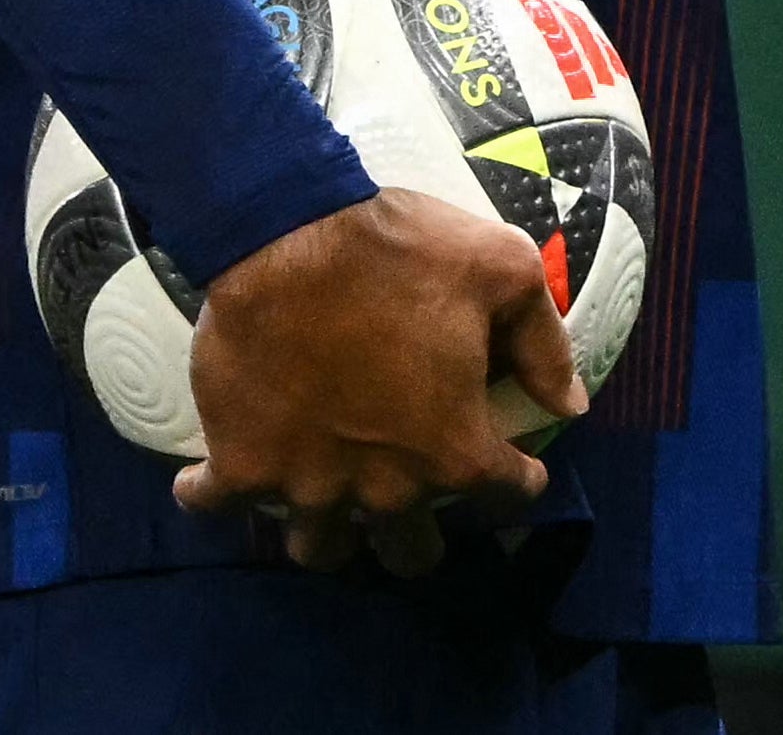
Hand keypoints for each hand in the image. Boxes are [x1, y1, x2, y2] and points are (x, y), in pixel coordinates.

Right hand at [171, 187, 582, 573]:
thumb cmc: (402, 249)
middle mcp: (380, 487)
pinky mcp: (238, 463)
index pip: (503, 493)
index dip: (516, 479)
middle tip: (417, 501)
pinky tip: (215, 481)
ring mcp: (304, 484)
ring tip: (331, 497)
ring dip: (329, 530)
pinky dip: (212, 496)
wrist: (289, 230)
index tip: (513, 466)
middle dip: (420, 535)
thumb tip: (570, 405)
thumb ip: (545, 348)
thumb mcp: (505, 272)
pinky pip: (215, 505)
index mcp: (451, 449)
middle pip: (407, 552)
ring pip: (320, 548)